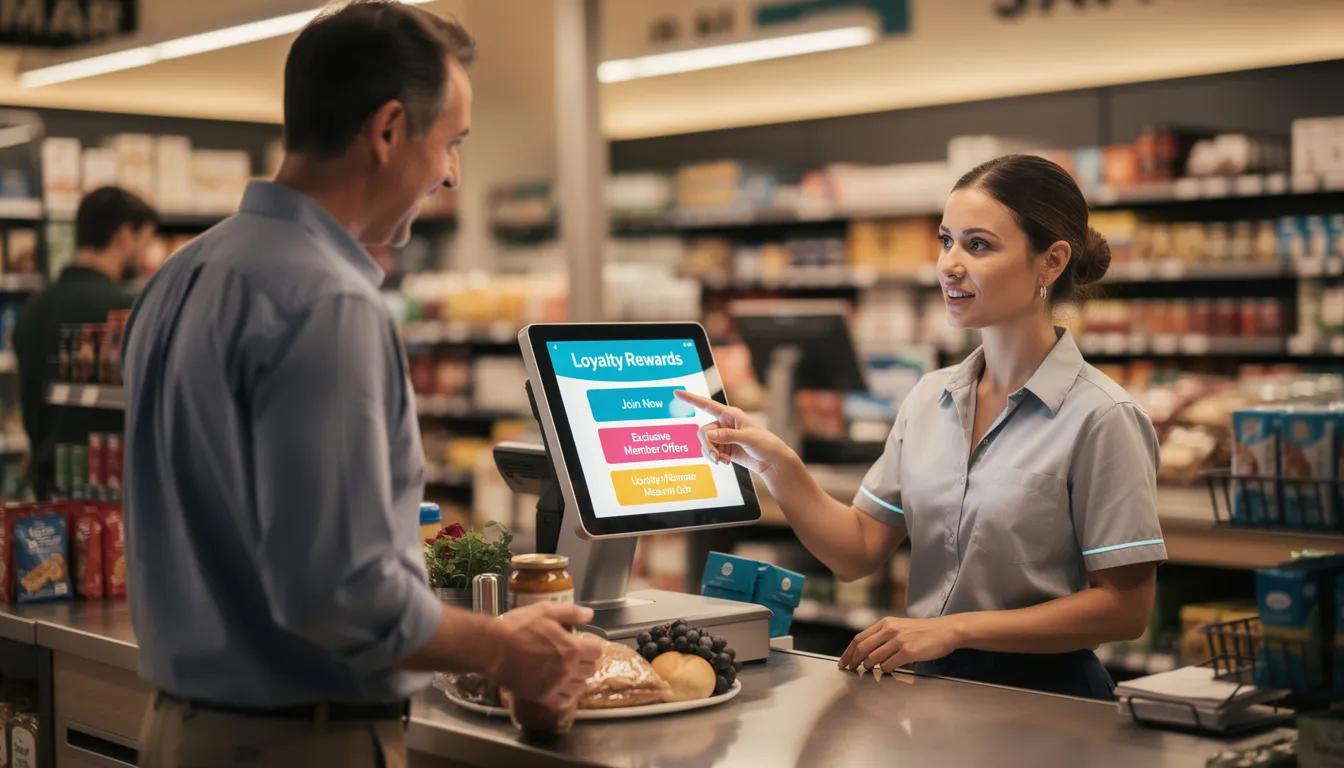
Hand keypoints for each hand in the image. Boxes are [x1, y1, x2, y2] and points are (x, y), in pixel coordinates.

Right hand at [488, 603, 602, 708]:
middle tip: (573, 654)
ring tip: (567, 670)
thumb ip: (571, 612)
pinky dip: (567, 695)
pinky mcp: (543, 697)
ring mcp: (556, 685)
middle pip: (591, 669)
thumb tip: (590, 615)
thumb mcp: (545, 611)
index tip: (582, 641)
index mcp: (572, 648)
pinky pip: (564, 702)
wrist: (493, 649)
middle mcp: (568, 669)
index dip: (591, 644)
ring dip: (578, 677)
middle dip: (585, 660)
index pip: (597, 650)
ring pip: (580, 686)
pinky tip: (561, 687)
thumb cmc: (518, 627)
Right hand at [674, 390, 796, 480]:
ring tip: (723, 462)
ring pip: (705, 444)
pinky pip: (710, 452)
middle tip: (716, 457)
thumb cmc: (765, 444)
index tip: (677, 392)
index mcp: (730, 414)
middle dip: (707, 446)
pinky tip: (725, 463)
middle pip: (703, 432)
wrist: (771, 461)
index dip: (691, 399)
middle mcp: (723, 424)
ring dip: (711, 454)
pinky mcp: (723, 449)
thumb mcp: (747, 438)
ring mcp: (722, 437)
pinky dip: (714, 458)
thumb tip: (707, 435)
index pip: (707, 405)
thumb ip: (727, 436)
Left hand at [838, 616, 962, 673]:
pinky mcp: (908, 652)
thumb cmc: (923, 631)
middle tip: (850, 669)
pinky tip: (887, 670)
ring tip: (868, 670)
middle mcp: (890, 630)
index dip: (848, 651)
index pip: (859, 637)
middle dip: (853, 661)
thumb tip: (866, 650)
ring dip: (868, 667)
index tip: (843, 661)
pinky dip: (885, 670)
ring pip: (873, 658)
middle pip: (862, 648)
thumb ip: (884, 634)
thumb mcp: (900, 626)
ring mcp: (898, 641)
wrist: (945, 630)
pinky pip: (889, 665)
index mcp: (885, 623)